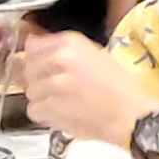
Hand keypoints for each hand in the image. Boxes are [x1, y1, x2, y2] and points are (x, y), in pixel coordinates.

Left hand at [18, 30, 151, 147]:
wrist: (131, 115)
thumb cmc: (120, 88)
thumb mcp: (95, 56)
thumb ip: (63, 50)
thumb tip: (33, 46)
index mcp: (71, 43)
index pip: (33, 45)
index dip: (37, 59)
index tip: (44, 67)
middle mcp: (59, 58)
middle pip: (28, 68)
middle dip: (38, 79)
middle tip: (58, 89)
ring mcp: (53, 83)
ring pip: (29, 90)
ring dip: (42, 98)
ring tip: (65, 102)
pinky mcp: (50, 107)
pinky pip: (33, 109)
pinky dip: (45, 114)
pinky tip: (63, 113)